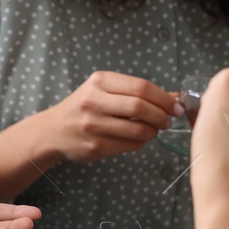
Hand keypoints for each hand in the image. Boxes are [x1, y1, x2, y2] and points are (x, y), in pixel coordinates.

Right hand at [45, 70, 179, 163]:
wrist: (53, 130)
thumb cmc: (83, 107)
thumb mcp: (104, 90)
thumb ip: (137, 92)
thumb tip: (174, 97)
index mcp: (99, 82)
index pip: (141, 87)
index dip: (164, 98)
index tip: (175, 106)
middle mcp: (93, 101)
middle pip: (140, 107)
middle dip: (161, 115)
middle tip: (168, 120)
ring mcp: (93, 125)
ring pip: (138, 129)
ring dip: (153, 131)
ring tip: (154, 130)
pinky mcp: (95, 146)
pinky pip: (130, 145)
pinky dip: (141, 142)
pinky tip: (138, 138)